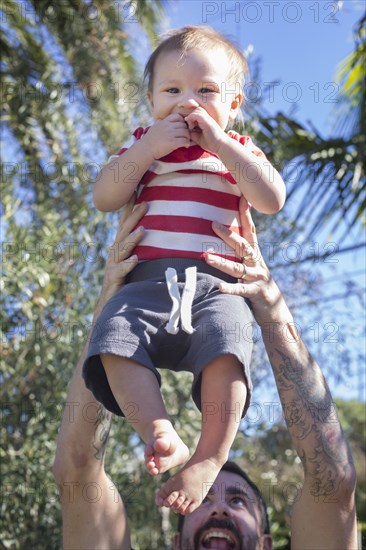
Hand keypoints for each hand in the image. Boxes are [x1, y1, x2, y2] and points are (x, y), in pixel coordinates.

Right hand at [95, 197, 146, 316]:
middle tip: (146, 203)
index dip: (129, 207)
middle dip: (134, 216)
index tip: (136, 190)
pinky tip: (135, 259)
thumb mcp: (133, 260)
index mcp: (120, 245)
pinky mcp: (114, 278)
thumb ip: (141, 246)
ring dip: (133, 238)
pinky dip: (128, 264)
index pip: (125, 223)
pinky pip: (121, 270)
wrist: (110, 304)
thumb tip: (157, 232)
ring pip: (123, 248)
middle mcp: (115, 252)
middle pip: (124, 231)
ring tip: (143, 230)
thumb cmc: (125, 280)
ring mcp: (113, 264)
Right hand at [145, 114, 190, 158]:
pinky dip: (187, 143)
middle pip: (183, 125)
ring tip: (186, 142)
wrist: (146, 149)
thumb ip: (159, 122)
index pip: (177, 116)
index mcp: (164, 122)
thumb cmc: (149, 140)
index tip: (182, 128)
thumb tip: (162, 120)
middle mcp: (168, 126)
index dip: (182, 121)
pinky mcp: (172, 142)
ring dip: (188, 137)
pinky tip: (186, 146)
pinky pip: (185, 141)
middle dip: (186, 131)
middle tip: (185, 136)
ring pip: (186, 132)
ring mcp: (170, 134)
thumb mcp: (154, 127)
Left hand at [184, 107, 226, 153]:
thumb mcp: (199, 139)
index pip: (197, 113)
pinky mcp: (207, 121)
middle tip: (190, 126)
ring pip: (197, 110)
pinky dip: (192, 118)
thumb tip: (185, 131)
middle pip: (197, 109)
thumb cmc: (212, 144)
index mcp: (206, 121)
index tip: (189, 127)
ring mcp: (208, 119)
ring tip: (191, 126)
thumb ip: (193, 134)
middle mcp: (208, 118)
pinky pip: (197, 115)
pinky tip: (191, 126)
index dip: (191, 117)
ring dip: (191, 117)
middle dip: (191, 115)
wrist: (221, 146)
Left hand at [204, 197, 283, 325]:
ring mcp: (257, 278)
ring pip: (237, 268)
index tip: (242, 197)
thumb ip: (240, 253)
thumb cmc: (257, 284)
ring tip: (206, 257)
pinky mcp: (256, 293)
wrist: (275, 308)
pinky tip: (219, 287)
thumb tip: (225, 236)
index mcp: (255, 254)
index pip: (250, 231)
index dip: (246, 214)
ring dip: (221, 262)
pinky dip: (230, 289)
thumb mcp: (250, 266)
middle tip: (212, 224)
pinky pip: (241, 290)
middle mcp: (257, 263)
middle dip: (228, 235)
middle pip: (242, 246)